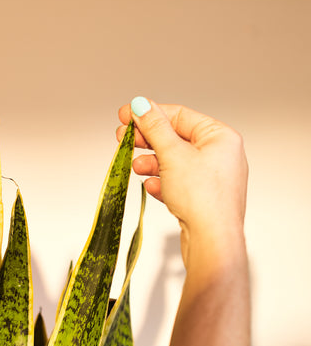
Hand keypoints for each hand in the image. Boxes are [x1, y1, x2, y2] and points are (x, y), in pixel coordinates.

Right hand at [117, 98, 247, 264]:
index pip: (179, 116)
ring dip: (152, 164)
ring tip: (136, 167)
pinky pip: (178, 183)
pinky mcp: (202, 198)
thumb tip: (141, 104)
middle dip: (148, 141)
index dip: (149, 114)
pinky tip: (152, 187)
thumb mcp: (172, 154)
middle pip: (175, 139)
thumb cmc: (202, 198)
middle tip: (123, 139)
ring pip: (174, 163)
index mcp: (220, 137)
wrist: (211, 240)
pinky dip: (162, 183)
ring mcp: (212, 178)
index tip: (126, 115)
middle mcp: (220, 155)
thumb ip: (154, 127)